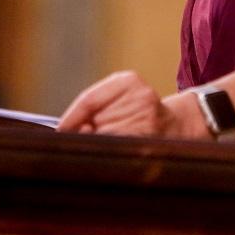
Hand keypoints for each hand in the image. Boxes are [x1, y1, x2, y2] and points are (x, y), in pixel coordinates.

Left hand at [56, 70, 206, 138]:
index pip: (89, 100)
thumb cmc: (136, 114)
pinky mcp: (151, 136)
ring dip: (100, 146)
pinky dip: (112, 153)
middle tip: (84, 144)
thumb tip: (65, 130)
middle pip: (96, 121)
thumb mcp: (116, 101)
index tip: (59, 132)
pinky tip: (117, 152)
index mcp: (126, 81)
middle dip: (86, 135)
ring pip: (106, 137)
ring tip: (110, 146)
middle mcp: (140, 95)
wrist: (175, 127)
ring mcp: (148, 116)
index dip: (71, 118)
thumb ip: (93, 108)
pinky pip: (119, 148)